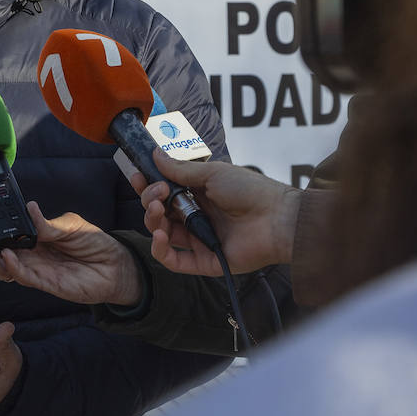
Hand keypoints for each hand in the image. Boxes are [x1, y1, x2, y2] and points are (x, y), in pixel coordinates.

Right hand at [0, 202, 140, 305]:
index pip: (1, 230)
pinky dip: (12, 268)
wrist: (117, 267)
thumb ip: (48, 223)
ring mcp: (35, 270)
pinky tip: (5, 256)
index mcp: (32, 237)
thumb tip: (29, 208)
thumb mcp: (71, 225)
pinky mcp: (46, 284)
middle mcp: (29, 255)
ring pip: (2, 268)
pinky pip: (23, 278)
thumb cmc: (95, 244)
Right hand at [140, 149, 300, 275]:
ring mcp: (198, 239)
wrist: (277, 218)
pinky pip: (174, 260)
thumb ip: (180, 169)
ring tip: (157, 210)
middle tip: (156, 191)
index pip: (163, 192)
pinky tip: (159, 235)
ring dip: (152, 221)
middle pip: (159, 212)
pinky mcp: (203, 261)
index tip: (139, 176)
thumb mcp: (212, 174)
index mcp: (197, 194)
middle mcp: (196, 216)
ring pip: (162, 234)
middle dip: (149, 199)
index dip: (148, 185)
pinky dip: (160, 250)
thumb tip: (156, 154)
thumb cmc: (250, 191)